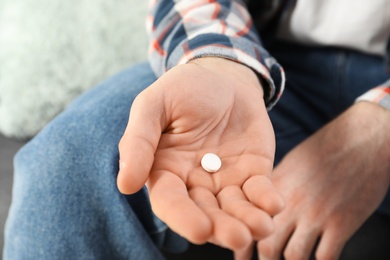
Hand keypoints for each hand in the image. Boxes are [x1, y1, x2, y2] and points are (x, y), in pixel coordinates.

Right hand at [116, 57, 283, 254]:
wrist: (223, 76)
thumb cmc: (183, 89)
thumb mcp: (153, 105)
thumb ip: (138, 141)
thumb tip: (126, 185)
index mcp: (166, 170)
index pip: (170, 201)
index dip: (183, 218)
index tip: (201, 231)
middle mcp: (195, 182)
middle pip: (206, 213)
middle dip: (222, 228)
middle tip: (238, 237)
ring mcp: (226, 179)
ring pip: (235, 209)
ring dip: (248, 221)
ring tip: (261, 227)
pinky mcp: (253, 171)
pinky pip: (260, 191)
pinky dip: (267, 200)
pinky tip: (274, 205)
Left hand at [258, 102, 389, 259]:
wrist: (361, 139)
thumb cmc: (325, 149)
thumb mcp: (290, 163)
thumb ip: (276, 187)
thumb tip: (265, 207)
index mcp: (274, 187)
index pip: (249, 223)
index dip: (243, 244)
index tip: (241, 255)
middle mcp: (290, 203)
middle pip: (267, 245)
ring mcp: (315, 214)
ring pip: (293, 255)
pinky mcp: (341, 223)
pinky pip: (325, 256)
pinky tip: (319, 259)